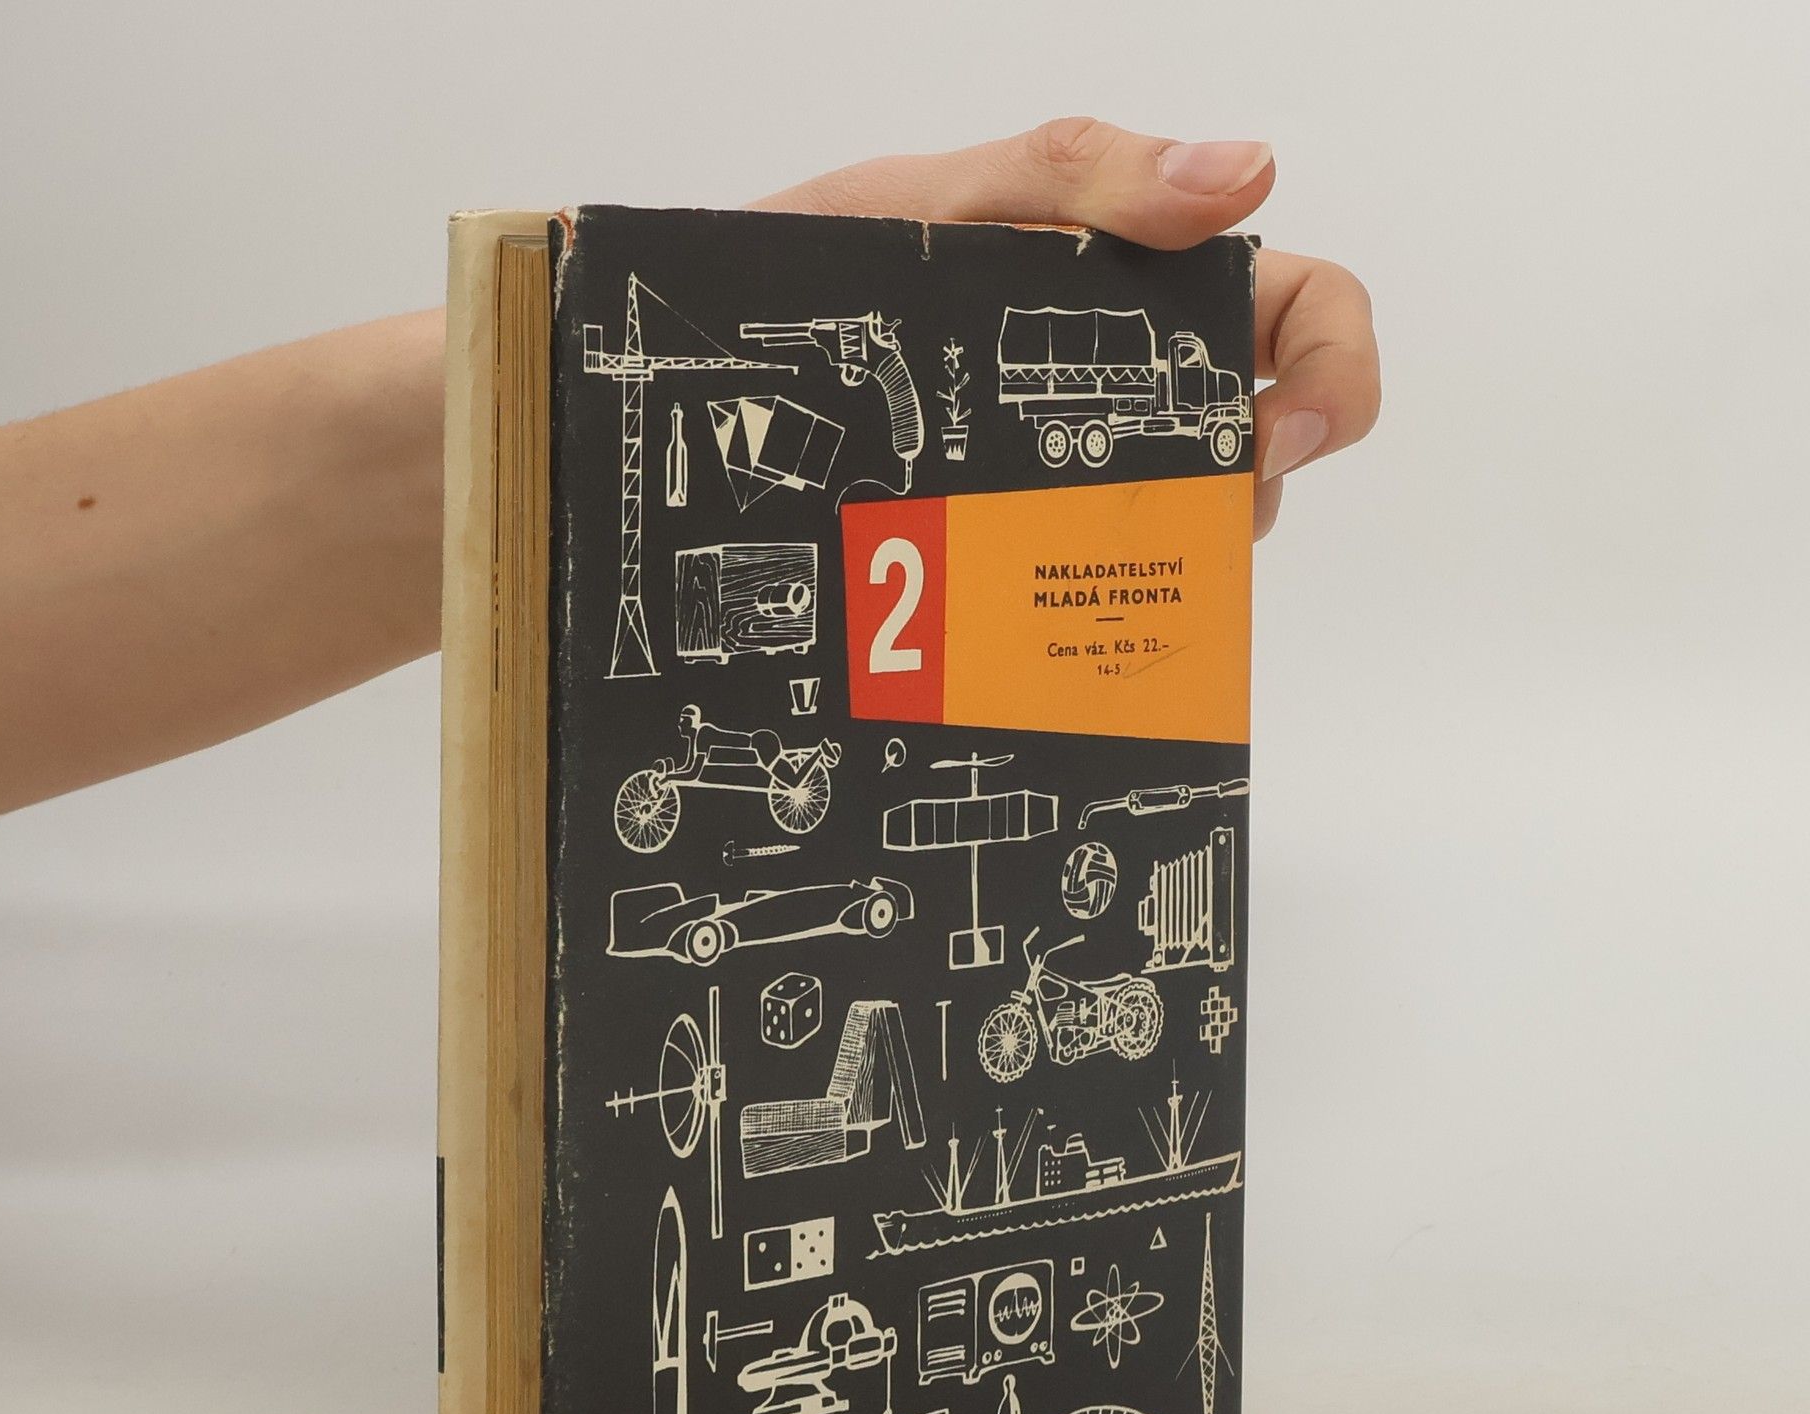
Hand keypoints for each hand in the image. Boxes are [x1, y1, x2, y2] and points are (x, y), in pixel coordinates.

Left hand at [754, 118, 1378, 538]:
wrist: (714, 359)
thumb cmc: (828, 262)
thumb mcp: (950, 202)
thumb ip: (1083, 177)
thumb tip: (1245, 173)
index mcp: (1140, 278)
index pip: (1297, 308)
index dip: (1331, 371)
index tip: (1279, 437)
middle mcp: (1127, 376)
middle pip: (1257, 439)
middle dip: (1245, 488)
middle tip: (1176, 524)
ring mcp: (1076, 460)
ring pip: (1183, 524)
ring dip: (1167, 556)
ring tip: (1081, 567)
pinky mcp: (1021, 530)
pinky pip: (1093, 574)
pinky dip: (1093, 596)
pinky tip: (1044, 608)